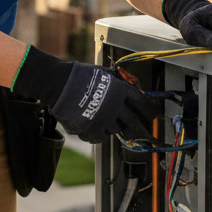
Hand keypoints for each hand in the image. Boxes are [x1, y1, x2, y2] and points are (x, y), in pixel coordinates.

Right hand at [13, 46, 157, 143]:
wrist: (59, 84)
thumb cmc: (80, 75)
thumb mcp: (104, 73)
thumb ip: (118, 82)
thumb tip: (128, 87)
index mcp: (121, 92)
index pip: (144, 105)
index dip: (150, 110)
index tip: (152, 113)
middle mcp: (116, 108)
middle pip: (131, 120)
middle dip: (128, 116)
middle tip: (120, 112)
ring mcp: (104, 121)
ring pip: (116, 129)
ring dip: (112, 124)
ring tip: (101, 115)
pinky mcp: (91, 131)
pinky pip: (101, 138)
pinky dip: (98, 133)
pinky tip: (92, 126)